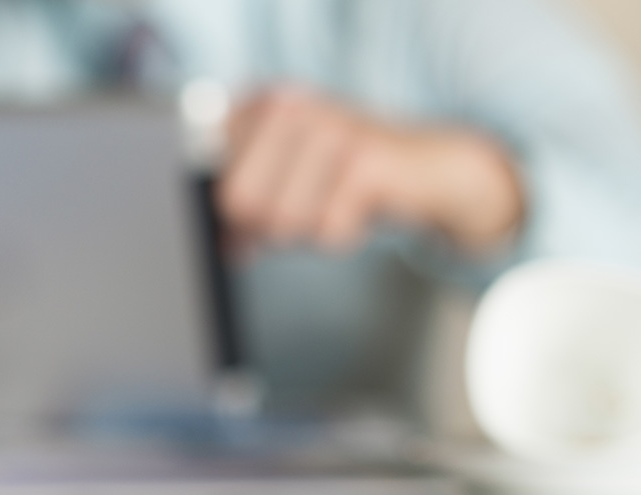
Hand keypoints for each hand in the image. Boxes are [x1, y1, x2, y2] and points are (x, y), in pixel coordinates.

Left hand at [217, 86, 523, 253]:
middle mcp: (289, 106)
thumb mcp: (285, 178)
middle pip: (238, 202)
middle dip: (266, 226)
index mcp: (260, 104)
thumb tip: (220, 245)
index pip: (210, 174)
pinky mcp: (363, 161)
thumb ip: (242, 203)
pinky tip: (360, 207)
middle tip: (303, 212)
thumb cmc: (347, 173)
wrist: (430, 166)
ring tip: (333, 204)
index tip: (249, 219)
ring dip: (309, 231)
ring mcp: (327, 128)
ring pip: (282, 222)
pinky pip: (326, 232)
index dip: (230, 212)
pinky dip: (342, 235)